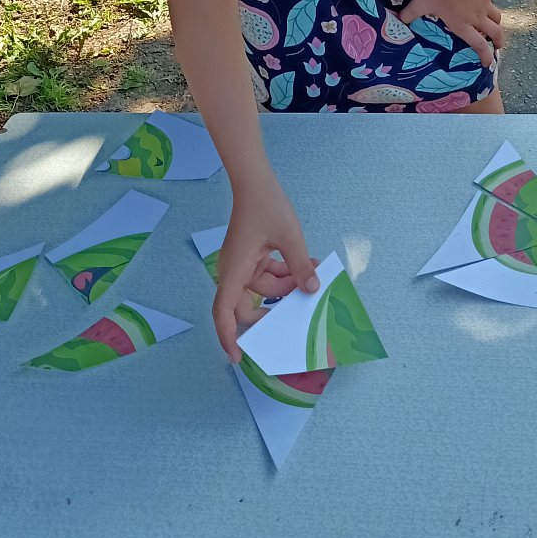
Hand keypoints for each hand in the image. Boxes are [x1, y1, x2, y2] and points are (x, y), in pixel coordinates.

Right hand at [212, 184, 320, 362]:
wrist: (256, 181)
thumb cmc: (266, 205)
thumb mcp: (289, 237)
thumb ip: (299, 266)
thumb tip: (311, 290)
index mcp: (234, 270)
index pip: (224, 311)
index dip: (227, 336)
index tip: (237, 356)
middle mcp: (233, 271)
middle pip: (248, 304)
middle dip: (275, 307)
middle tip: (299, 307)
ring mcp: (242, 264)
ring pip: (265, 288)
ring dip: (287, 284)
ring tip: (312, 270)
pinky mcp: (252, 256)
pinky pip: (268, 274)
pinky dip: (285, 272)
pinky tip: (307, 264)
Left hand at [401, 0, 503, 67]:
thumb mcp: (420, 3)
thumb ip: (410, 13)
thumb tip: (399, 19)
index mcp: (463, 25)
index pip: (479, 46)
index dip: (485, 56)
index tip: (488, 63)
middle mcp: (477, 17)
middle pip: (496, 34)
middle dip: (499, 42)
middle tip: (498, 46)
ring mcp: (485, 4)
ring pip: (497, 17)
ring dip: (496, 22)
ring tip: (494, 23)